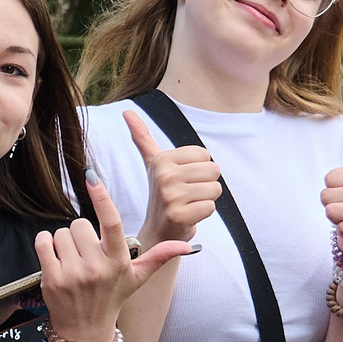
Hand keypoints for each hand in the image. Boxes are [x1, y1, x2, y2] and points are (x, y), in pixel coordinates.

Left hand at [39, 169, 194, 341]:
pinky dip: (46, 244)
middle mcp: (97, 267)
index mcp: (119, 261)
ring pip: (60, 233)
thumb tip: (190, 246)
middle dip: (81, 234)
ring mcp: (73, 274)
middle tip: (86, 253)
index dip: (102, 197)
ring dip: (64, 242)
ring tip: (73, 260)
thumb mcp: (138, 278)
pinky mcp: (51, 278)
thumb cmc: (112, 298)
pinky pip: (43, 242)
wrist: (84, 330)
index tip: (91, 176)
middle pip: (79, 224)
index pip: (111, 222)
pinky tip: (55, 257)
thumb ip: (160, 256)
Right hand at [126, 109, 219, 243]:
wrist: (158, 230)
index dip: (199, 169)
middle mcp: (164, 175)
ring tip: (187, 204)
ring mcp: (170, 196)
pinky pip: (211, 207)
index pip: (205, 155)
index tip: (181, 179)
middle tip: (186, 194)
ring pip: (215, 189)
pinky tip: (188, 216)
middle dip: (205, 184)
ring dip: (205, 199)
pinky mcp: (179, 215)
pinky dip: (203, 213)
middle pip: (214, 170)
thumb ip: (142, 137)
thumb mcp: (152, 163)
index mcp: (161, 160)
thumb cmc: (162, 194)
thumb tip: (126, 111)